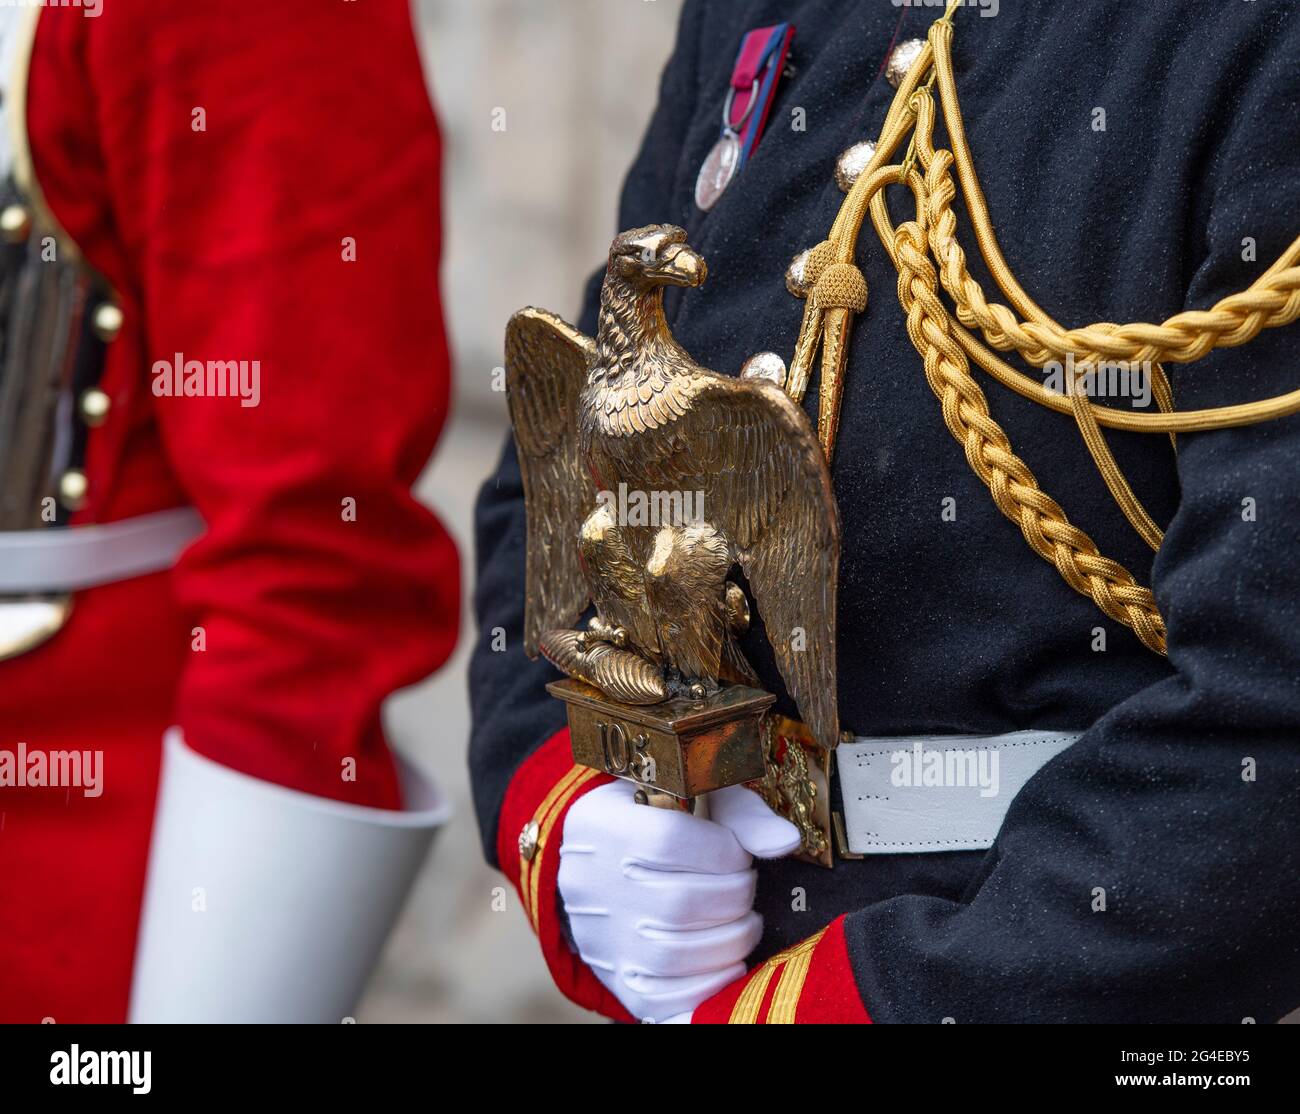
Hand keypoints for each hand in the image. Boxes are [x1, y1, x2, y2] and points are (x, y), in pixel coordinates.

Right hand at [558, 779, 799, 1022]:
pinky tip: (729, 960)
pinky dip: (709, 985)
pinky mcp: (614, 978)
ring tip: (743, 922)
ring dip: (730, 941)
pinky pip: (662, 1000)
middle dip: (735, 897)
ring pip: (674, 955)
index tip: (738, 854)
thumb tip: (786, 841)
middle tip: (746, 888)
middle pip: (678, 903)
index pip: (669, 840)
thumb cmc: (662, 818)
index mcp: (604, 825)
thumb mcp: (695, 794)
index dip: (723, 850)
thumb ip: (741, 813)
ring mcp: (599, 937)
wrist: (604, 859)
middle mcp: (589, 883)